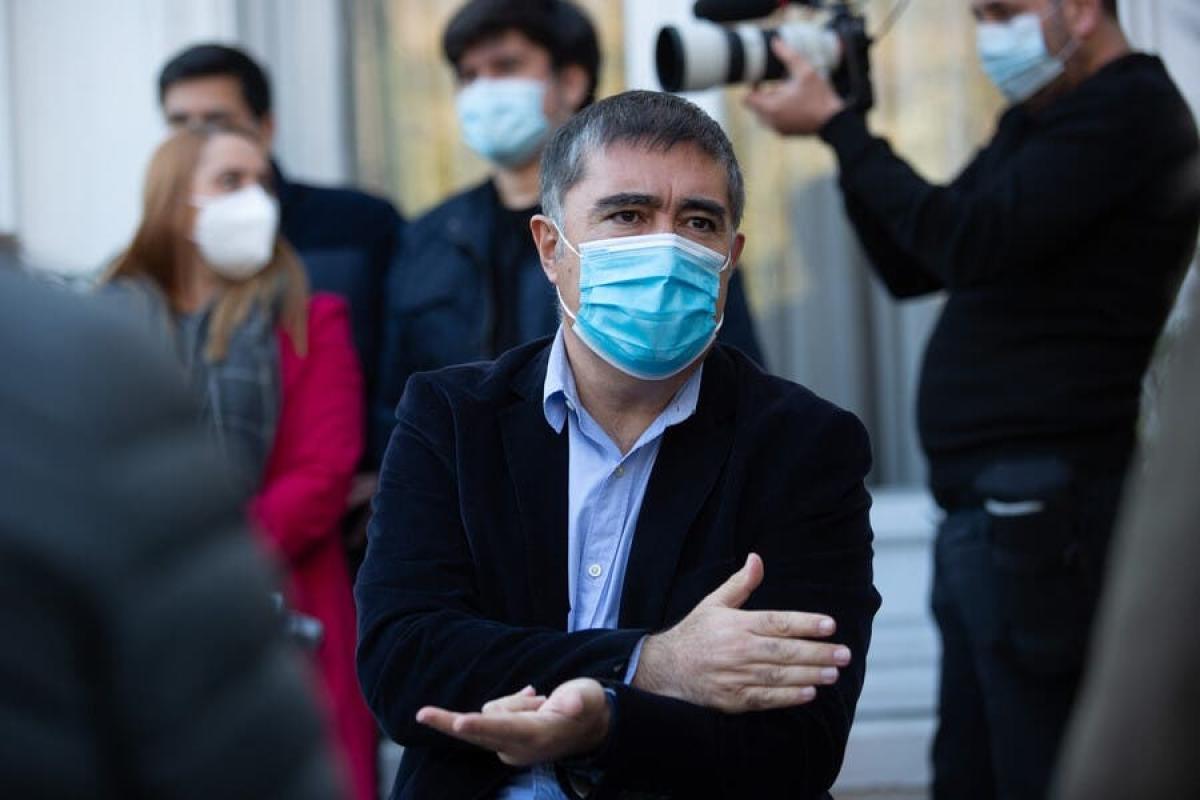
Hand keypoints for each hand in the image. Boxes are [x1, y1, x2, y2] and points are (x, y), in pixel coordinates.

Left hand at [415, 679, 610, 766]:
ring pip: (492, 711)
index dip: (479, 725)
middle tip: (422, 714)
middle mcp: (518, 747)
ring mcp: (510, 746)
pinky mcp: (505, 741)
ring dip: (512, 702)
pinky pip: (495, 714)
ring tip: (541, 701)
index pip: (503, 729)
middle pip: (478, 732)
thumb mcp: (588, 698)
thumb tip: (571, 702)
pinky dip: (511, 705)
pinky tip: (534, 701)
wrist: (592, 726)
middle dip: (450, 723)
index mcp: (537, 736)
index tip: (459, 722)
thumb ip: (578, 701)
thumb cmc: (589, 707)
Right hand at [631, 553, 850, 712]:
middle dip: (817, 652)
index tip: (830, 625)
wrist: (665, 668)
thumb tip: (757, 558)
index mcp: (736, 624)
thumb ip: (740, 584)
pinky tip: (809, 693)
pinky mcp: (733, 699)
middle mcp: (737, 650)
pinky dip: (788, 697)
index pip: (776, 622)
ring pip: (778, 675)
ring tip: (833, 673)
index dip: (805, 624)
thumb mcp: (714, 603)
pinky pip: (765, 698)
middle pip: (783, 651)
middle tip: (844, 653)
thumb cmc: (695, 633)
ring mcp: (735, 676)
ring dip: (809, 675)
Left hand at [743, 38, 845, 135]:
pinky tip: (795, 104)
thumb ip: (789, 56)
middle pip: (755, 106)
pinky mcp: (784, 133)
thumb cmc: (820, 97)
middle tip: (780, 85)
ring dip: (771, 103)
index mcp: (771, 108)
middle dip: (764, 95)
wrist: (834, 122)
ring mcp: (777, 129)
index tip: (762, 80)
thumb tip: (776, 42)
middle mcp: (770, 121)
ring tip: (789, 94)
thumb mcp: (806, 72)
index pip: (746, 99)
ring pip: (763, 114)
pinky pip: (773, 121)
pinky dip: (779, 112)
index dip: (752, 88)